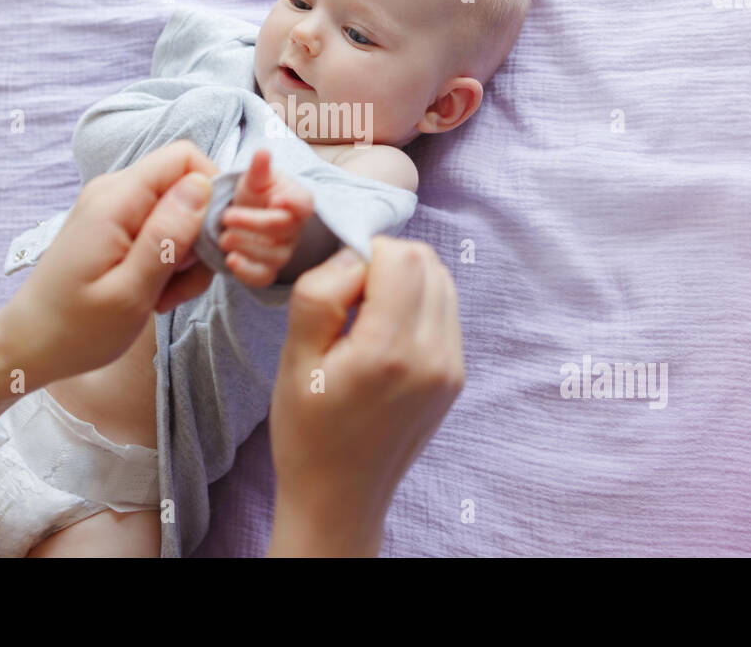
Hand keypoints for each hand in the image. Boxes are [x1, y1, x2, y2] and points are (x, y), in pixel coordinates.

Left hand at [0, 140, 217, 385]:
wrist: (30, 344)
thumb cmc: (76, 329)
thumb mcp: (130, 291)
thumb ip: (167, 236)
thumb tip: (202, 186)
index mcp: (116, 200)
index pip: (185, 158)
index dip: (212, 192)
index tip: (212, 243)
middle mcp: (115, 192)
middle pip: (186, 187)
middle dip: (199, 235)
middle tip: (181, 285)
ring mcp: (114, 208)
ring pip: (179, 212)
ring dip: (185, 256)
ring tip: (163, 295)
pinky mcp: (116, 225)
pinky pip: (161, 228)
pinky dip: (169, 261)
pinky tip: (153, 293)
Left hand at [219, 149, 313, 286]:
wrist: (241, 217)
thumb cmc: (252, 194)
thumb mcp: (253, 179)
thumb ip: (258, 169)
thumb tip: (262, 151)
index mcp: (295, 201)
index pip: (303, 204)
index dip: (292, 203)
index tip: (275, 199)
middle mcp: (294, 229)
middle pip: (283, 229)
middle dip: (254, 223)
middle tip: (226, 217)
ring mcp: (282, 252)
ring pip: (273, 255)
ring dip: (247, 246)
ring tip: (223, 238)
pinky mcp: (267, 270)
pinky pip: (263, 276)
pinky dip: (246, 271)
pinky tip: (230, 261)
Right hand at [267, 237, 465, 556]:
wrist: (339, 499)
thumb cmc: (307, 433)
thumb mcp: (295, 359)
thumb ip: (321, 295)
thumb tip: (352, 253)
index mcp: (390, 352)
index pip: (401, 257)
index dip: (364, 252)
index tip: (337, 282)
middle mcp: (433, 356)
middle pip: (427, 262)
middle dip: (386, 261)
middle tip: (349, 296)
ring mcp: (451, 367)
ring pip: (442, 281)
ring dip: (404, 280)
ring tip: (366, 315)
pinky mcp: (455, 376)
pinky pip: (445, 311)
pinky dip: (417, 303)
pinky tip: (383, 333)